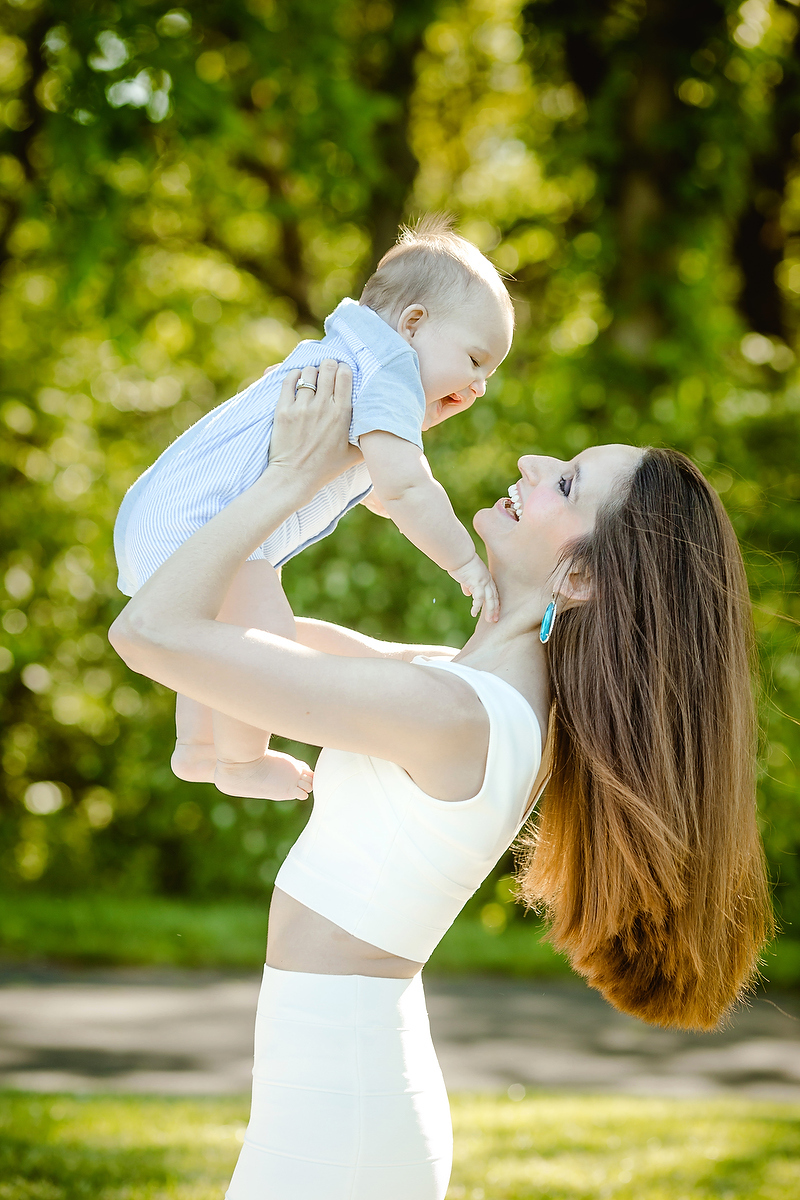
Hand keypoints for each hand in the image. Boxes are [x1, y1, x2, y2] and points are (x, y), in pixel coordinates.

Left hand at [267, 361, 362, 488]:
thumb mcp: (353, 455)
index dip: (344, 369)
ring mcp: (302, 407)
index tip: (342, 372)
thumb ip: (367, 439)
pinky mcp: (283, 410)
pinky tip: (298, 378)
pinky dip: (294, 375)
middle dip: (329, 365)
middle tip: (328, 371)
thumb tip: (384, 429)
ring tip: (313, 377)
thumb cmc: (325, 468)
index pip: (345, 376)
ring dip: (312, 371)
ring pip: (308, 372)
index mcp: (341, 415)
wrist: (294, 478)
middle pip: (328, 368)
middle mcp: (322, 407)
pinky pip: (288, 381)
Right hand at [449, 553, 499, 622]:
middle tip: (494, 620)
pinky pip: (479, 598)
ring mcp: (483, 581)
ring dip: (490, 610)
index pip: (493, 592)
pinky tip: (474, 613)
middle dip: (495, 609)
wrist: (459, 555)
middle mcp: (487, 579)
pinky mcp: (477, 582)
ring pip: (490, 599)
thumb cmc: (460, 563)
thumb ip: (468, 584)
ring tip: (489, 620)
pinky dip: (477, 606)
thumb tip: (469, 593)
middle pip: (494, 597)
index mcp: (486, 577)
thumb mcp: (466, 576)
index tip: (494, 612)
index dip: (494, 602)